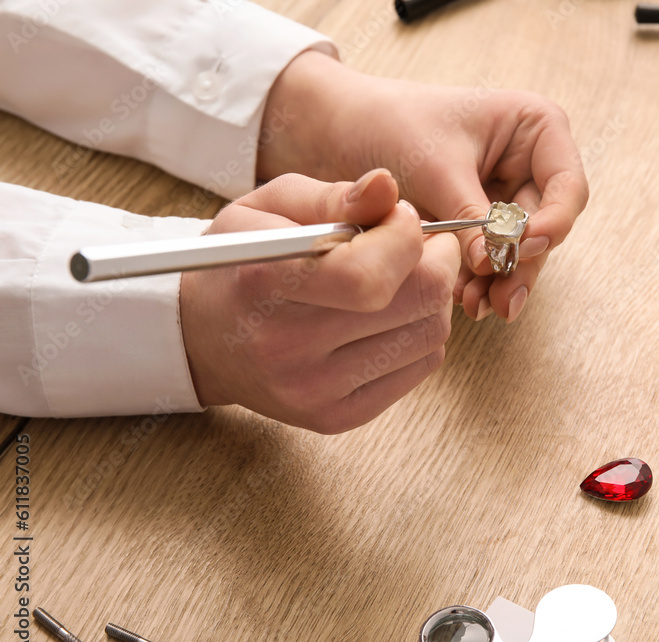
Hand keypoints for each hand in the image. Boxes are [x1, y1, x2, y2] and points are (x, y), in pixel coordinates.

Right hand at [179, 170, 459, 433]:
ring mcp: (314, 390)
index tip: (401, 218)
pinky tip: (388, 317)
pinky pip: (422, 366)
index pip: (368, 275)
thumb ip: (331, 197)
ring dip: (432, 297)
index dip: (407, 237)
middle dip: (436, 260)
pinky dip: (420, 333)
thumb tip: (388, 188)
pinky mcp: (337, 416)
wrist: (202, 341)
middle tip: (419, 244)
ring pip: (430, 334)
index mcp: (263, 283)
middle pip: (418, 302)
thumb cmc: (241, 263)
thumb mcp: (268, 208)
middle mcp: (287, 347)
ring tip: (398, 280)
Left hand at [257, 51, 588, 321]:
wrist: (342, 129)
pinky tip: (463, 299)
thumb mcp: (435, 167)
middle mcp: (530, 164)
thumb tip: (494, 264)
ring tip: (475, 306)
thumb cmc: (391, 123)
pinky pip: (492, 259)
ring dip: (500, 281)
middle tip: (499, 299)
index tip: (520, 249)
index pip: (568, 188)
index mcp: (535, 129)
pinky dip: (480, 281)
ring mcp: (507, 196)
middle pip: (547, 228)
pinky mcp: (481, 224)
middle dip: (520, 265)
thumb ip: (471, 216)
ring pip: (521, 252)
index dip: (552, 224)